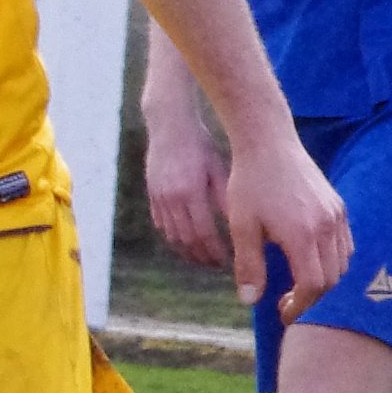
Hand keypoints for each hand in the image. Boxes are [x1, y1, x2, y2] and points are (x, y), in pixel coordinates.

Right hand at [143, 106, 231, 270]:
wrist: (169, 126)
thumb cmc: (200, 145)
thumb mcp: (217, 169)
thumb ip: (225, 199)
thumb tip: (239, 227)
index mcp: (190, 192)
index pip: (204, 233)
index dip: (215, 251)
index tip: (227, 261)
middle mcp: (171, 199)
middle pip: (186, 240)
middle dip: (201, 257)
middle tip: (215, 266)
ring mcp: (158, 198)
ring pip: (171, 236)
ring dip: (186, 251)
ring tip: (201, 258)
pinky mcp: (152, 195)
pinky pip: (161, 224)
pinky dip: (173, 237)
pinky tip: (185, 241)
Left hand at [223, 131, 348, 317]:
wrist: (268, 144)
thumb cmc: (249, 184)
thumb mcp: (242, 227)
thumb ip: (248, 266)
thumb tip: (250, 301)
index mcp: (302, 235)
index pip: (313, 285)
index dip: (300, 306)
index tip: (283, 314)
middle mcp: (327, 226)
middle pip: (331, 279)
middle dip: (311, 298)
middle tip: (287, 303)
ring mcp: (336, 215)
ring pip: (342, 263)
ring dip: (323, 280)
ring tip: (297, 285)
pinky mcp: (338, 206)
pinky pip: (345, 244)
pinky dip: (333, 261)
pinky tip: (309, 261)